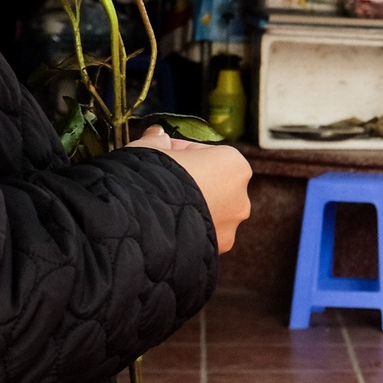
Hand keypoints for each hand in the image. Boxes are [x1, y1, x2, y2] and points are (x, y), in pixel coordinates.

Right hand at [129, 126, 252, 253]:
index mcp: (233, 164)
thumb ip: (158, 140)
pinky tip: (167, 224)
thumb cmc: (150, 180)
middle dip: (190, 182)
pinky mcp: (219, 246)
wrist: (141, 223)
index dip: (180, 154)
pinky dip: (190, 228)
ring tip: (162, 206)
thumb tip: (158, 135)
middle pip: (213, 183)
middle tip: (160, 183)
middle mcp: (241, 195)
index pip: (206, 153)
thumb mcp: (149, 148)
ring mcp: (232, 224)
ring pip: (211, 210)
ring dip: (192, 206)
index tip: (162, 157)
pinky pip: (204, 232)